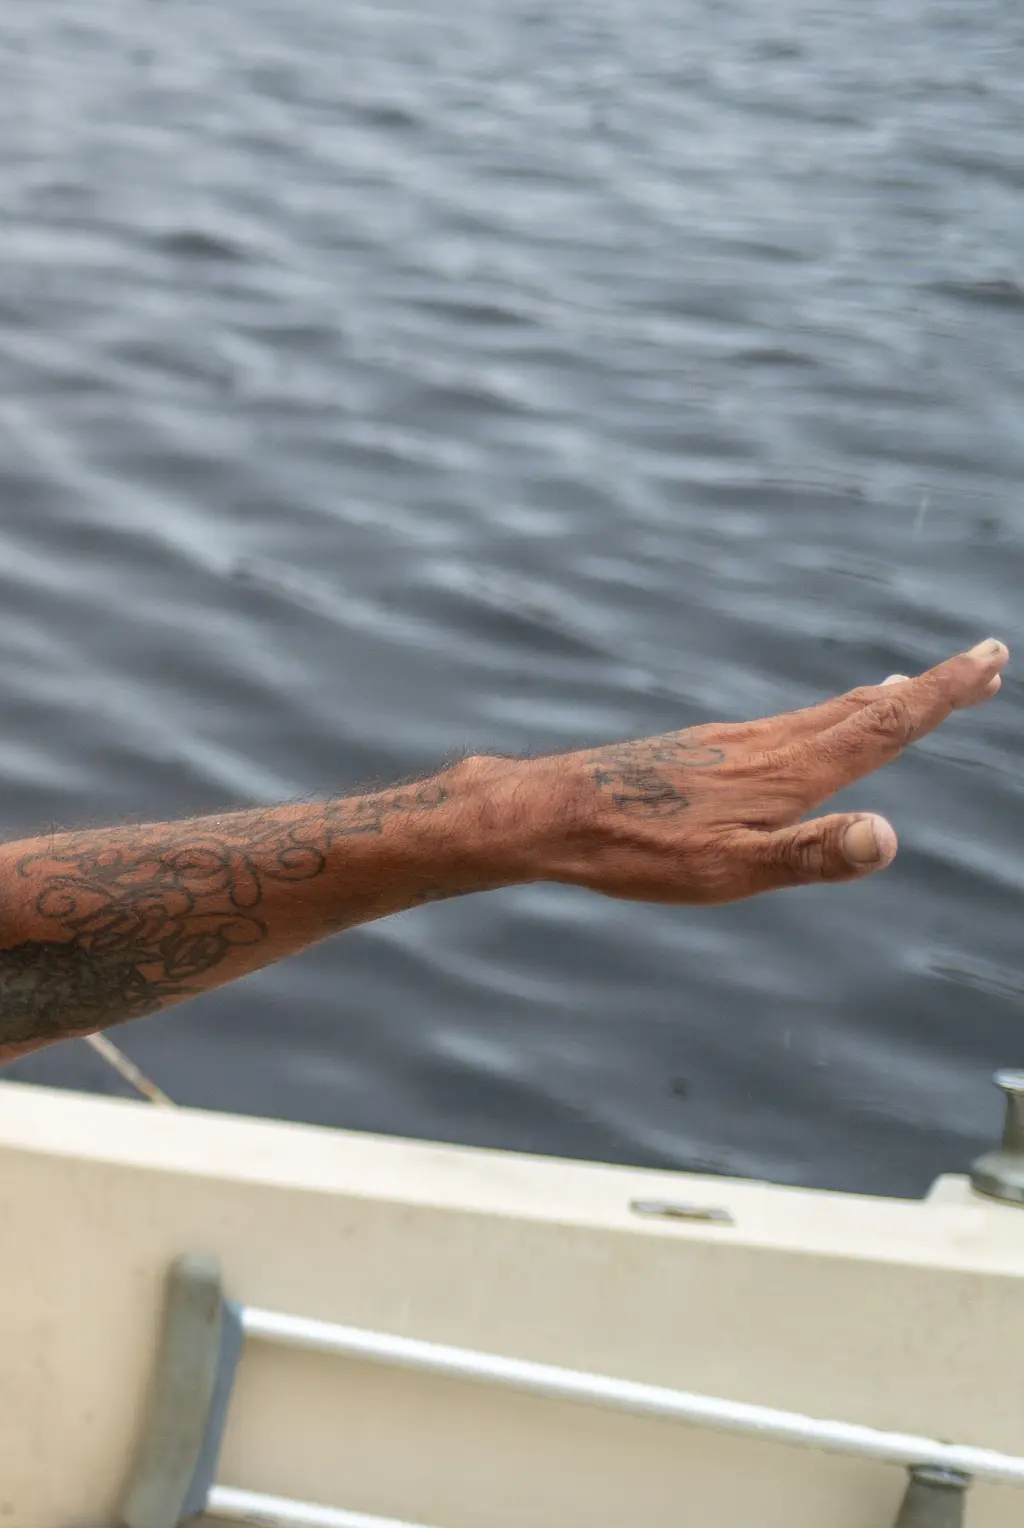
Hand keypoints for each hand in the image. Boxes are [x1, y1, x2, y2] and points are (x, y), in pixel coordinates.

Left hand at [522, 640, 1003, 902]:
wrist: (548, 814)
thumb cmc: (638, 851)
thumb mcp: (731, 870)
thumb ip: (812, 855)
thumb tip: (888, 838)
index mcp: (790, 771)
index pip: (886, 725)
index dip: (943, 693)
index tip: (991, 657)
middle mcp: (767, 745)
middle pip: (864, 709)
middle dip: (928, 689)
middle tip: (983, 665)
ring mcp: (731, 744)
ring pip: (821, 715)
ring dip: (876, 700)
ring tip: (908, 686)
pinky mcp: (700, 751)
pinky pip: (782, 726)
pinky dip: (820, 717)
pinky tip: (806, 731)